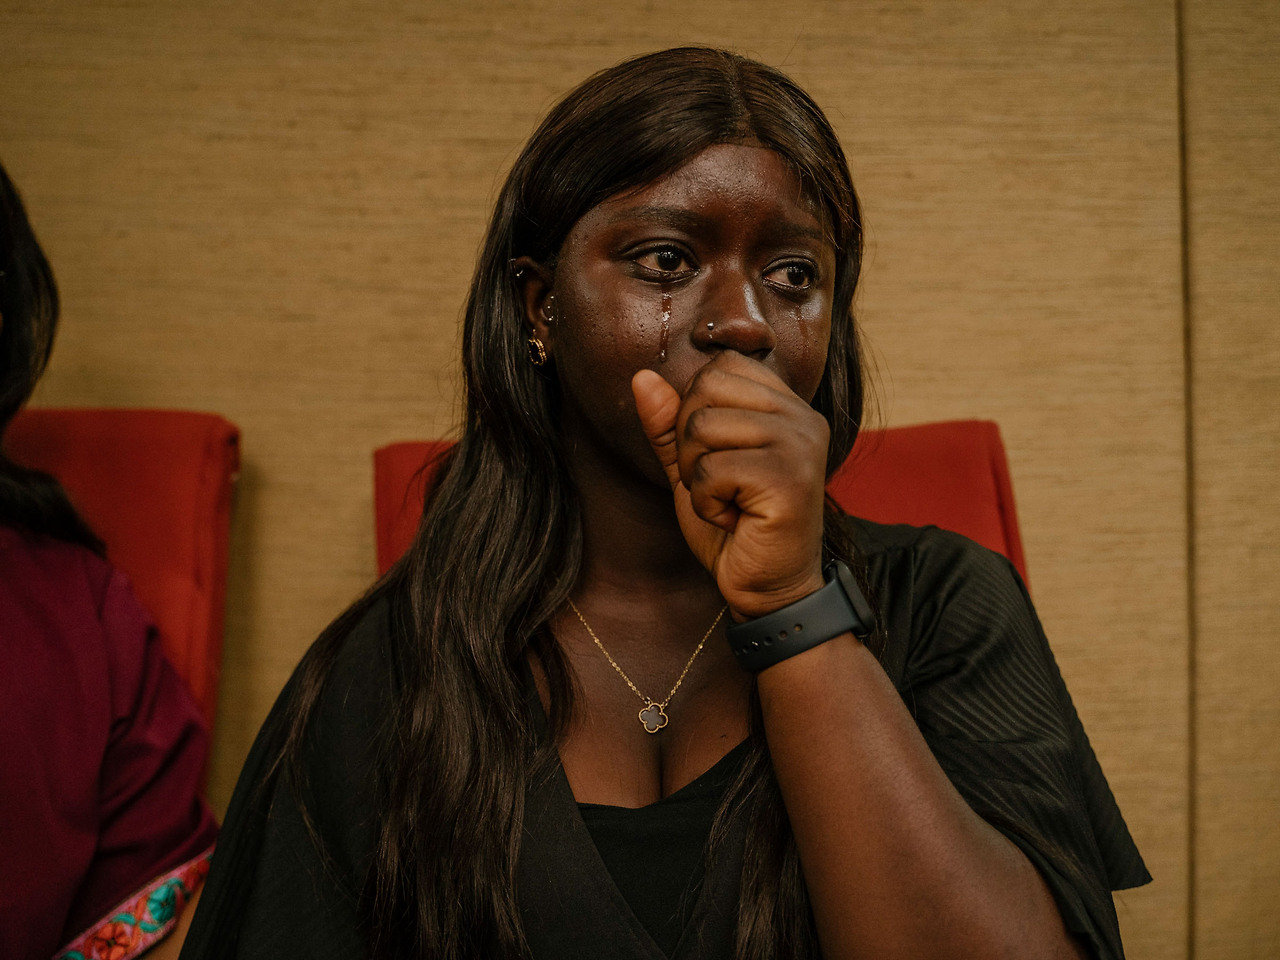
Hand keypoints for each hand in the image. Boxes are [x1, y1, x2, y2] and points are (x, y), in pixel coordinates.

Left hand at [632, 351, 828, 618]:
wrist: (768, 591)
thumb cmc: (736, 530)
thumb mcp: (692, 469)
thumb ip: (670, 424)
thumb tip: (641, 377)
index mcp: (787, 406)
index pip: (721, 367)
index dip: (697, 410)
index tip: (719, 457)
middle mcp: (801, 417)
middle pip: (706, 388)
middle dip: (690, 442)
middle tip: (719, 484)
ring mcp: (800, 445)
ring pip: (702, 428)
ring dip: (697, 476)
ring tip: (727, 502)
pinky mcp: (788, 478)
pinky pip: (711, 470)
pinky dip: (707, 502)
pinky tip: (734, 520)